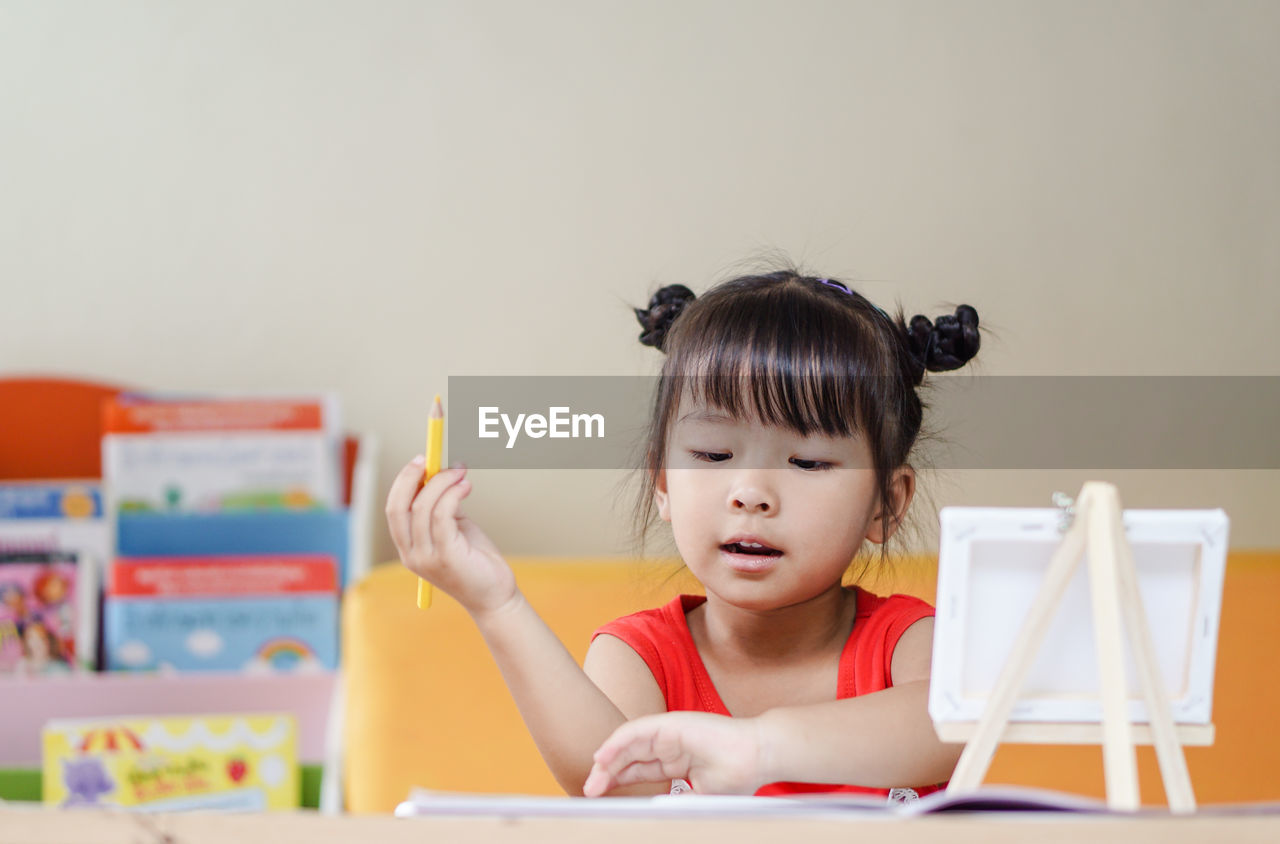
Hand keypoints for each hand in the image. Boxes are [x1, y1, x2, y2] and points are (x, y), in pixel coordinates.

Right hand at [385, 458, 517, 617]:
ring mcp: (426, 558)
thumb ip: (442, 507)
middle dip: (412, 477)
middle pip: (398, 507)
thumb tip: (440, 474)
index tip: (420, 460)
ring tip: (462, 473)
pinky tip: (466, 487)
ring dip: (442, 482)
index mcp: (408, 548)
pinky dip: (452, 495)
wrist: (495, 595)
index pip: (394, 509)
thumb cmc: (476, 560)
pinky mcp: (446, 557)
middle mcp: (411, 554)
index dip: (404, 482)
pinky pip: (442, 517)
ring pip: (423, 507)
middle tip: (431, 458)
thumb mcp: (454, 529)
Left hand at [582, 711, 767, 796]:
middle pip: (630, 758)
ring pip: (630, 743)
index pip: (640, 771)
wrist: (758, 757)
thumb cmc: (737, 779)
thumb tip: (653, 820)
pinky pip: (637, 731)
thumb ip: (675, 804)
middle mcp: (670, 745)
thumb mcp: (698, 799)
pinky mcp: (671, 723)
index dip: (619, 781)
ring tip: (593, 779)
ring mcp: (670, 732)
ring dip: (609, 760)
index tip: (600, 797)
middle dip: (608, 774)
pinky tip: (604, 757)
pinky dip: (618, 743)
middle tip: (589, 791)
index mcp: (677, 761)